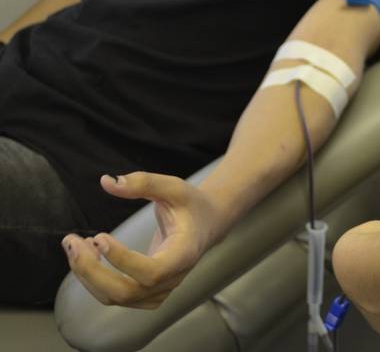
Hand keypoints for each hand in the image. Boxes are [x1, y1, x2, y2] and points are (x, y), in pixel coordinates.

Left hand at [62, 172, 223, 308]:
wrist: (207, 224)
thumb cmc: (190, 204)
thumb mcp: (174, 187)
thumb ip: (144, 182)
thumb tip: (107, 181)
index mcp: (184, 253)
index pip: (153, 272)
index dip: (123, 261)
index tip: (100, 237)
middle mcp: (173, 278)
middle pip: (127, 291)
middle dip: (91, 271)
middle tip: (72, 241)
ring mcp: (160, 291)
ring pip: (116, 298)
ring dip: (87, 274)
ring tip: (74, 243)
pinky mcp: (147, 293)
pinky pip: (115, 297)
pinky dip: (93, 279)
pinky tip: (87, 254)